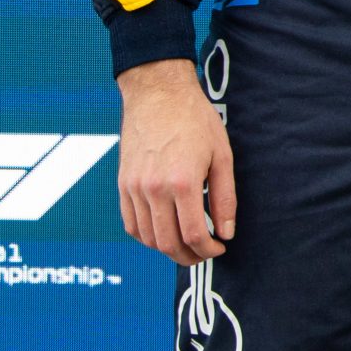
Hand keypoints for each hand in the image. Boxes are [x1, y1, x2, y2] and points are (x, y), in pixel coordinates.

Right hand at [115, 58, 235, 264]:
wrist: (158, 94)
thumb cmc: (195, 120)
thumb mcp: (222, 155)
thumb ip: (225, 197)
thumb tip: (227, 232)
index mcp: (182, 182)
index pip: (193, 234)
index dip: (209, 250)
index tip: (220, 248)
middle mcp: (153, 189)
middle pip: (167, 243)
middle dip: (190, 256)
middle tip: (206, 253)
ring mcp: (134, 189)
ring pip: (148, 238)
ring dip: (168, 249)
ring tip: (188, 245)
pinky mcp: (122, 185)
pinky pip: (131, 224)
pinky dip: (148, 237)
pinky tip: (165, 232)